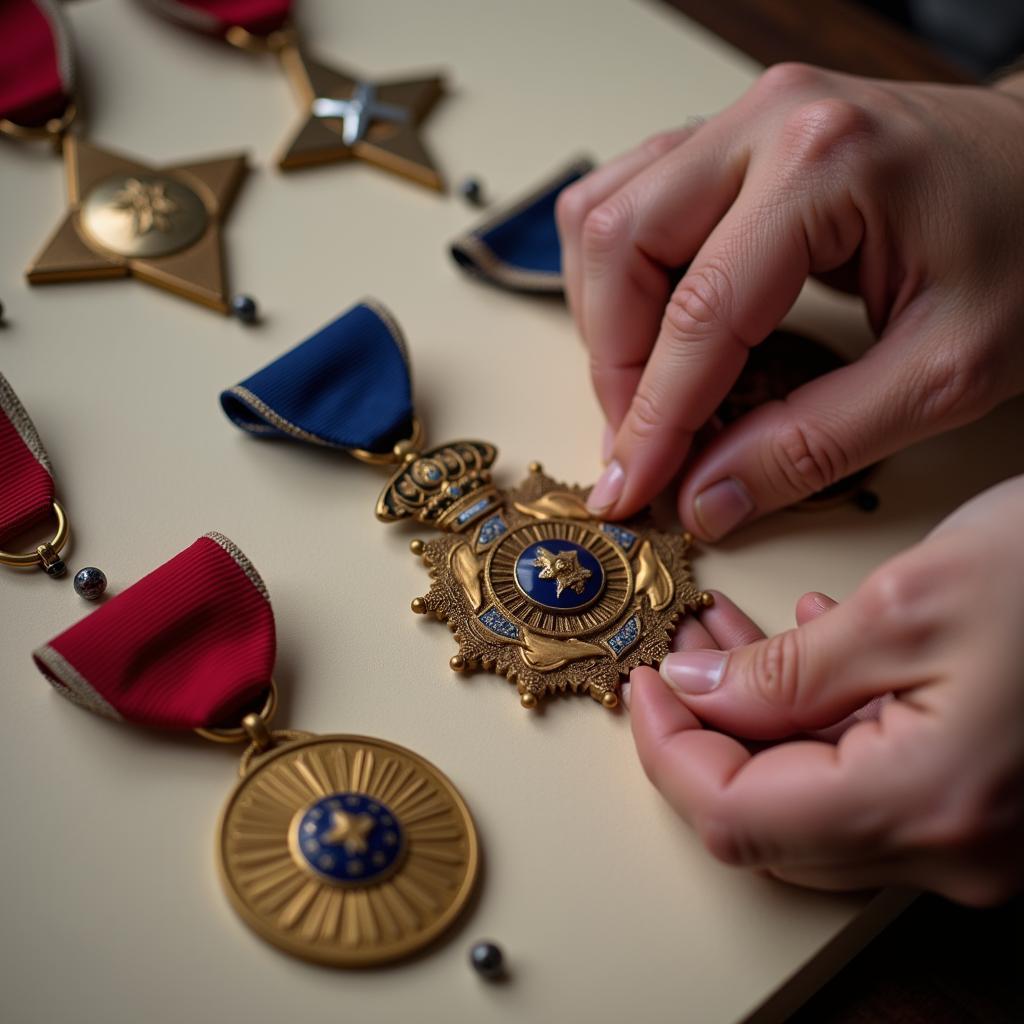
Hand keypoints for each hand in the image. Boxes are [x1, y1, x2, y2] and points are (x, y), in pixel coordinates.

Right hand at [557, 64, 1023, 537]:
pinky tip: (650, 327)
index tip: (630, 487)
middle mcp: (767, 121)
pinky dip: (618, 274)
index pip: (699, 313)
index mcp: (825, 165)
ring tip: (642, 392)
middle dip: (616, 366)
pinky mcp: (737, 138)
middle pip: (621, 247)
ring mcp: (746, 120)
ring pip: (606, 215)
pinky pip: (629, 195)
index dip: (653, 418)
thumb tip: (708, 495)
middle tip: (639, 445)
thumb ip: (816, 444)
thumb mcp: (945, 373)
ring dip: (606, 318)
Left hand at [627, 476, 1023, 904]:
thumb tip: (694, 689)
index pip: (734, 815)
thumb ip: (784, 670)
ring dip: (761, 720)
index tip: (640, 684)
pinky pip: (876, 781)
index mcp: (925, 804)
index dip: (667, 748)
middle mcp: (953, 848)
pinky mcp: (991, 802)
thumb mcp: (908, 600)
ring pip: (818, 797)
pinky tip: (817, 651)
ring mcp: (977, 836)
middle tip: (678, 653)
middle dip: (706, 731)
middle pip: (769, 817)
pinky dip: (824, 721)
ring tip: (731, 636)